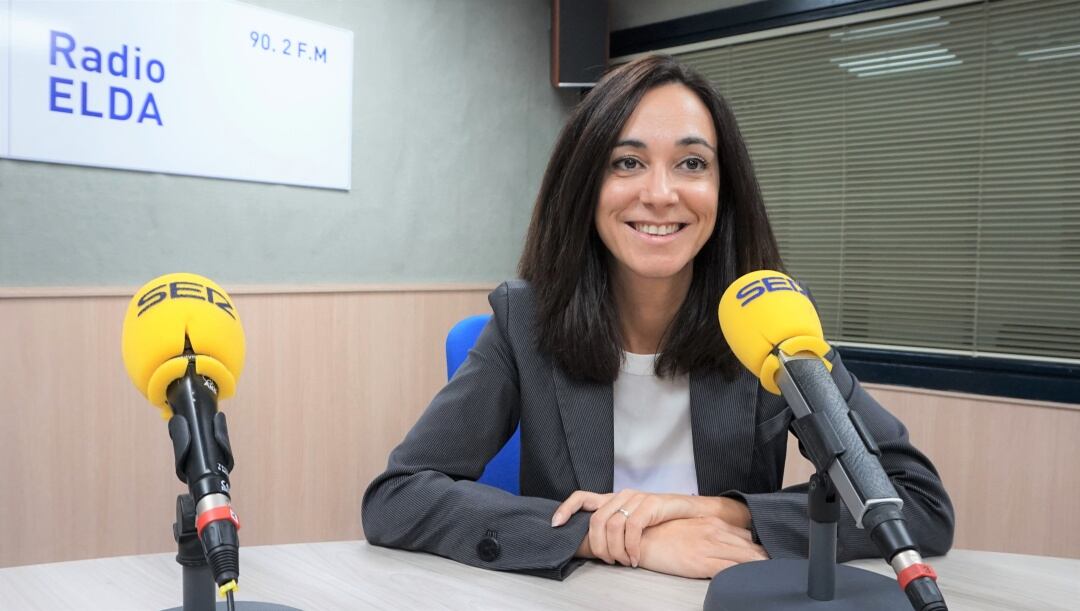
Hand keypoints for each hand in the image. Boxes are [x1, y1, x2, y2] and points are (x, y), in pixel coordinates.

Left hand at [552, 489, 751, 566]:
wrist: (689, 512)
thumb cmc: (658, 521)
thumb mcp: (631, 523)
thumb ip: (613, 528)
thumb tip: (594, 545)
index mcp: (612, 498)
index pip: (581, 497)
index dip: (566, 509)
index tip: (556, 525)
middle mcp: (621, 495)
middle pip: (595, 520)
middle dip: (598, 545)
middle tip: (609, 561)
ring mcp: (635, 498)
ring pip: (612, 525)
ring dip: (616, 550)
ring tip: (623, 562)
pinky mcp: (650, 504)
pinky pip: (632, 528)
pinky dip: (631, 547)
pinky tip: (634, 558)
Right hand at [637, 516, 767, 578]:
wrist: (641, 538)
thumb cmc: (662, 535)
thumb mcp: (691, 528)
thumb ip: (710, 534)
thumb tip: (727, 544)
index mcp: (713, 522)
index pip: (747, 535)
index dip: (761, 548)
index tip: (772, 557)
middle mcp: (715, 531)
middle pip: (752, 546)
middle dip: (767, 558)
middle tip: (780, 568)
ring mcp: (710, 545)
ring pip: (747, 557)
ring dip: (761, 566)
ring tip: (774, 576)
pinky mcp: (702, 561)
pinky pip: (731, 570)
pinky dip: (744, 575)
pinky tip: (753, 579)